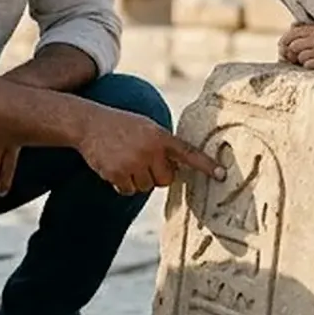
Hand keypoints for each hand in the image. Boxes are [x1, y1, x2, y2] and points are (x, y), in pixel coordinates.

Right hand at [77, 110, 225, 195]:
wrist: (90, 123)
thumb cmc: (123, 126)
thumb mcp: (148, 128)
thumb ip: (163, 146)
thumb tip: (176, 171)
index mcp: (161, 136)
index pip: (189, 153)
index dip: (206, 165)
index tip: (223, 175)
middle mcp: (150, 150)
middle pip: (166, 180)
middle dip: (157, 175)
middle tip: (143, 161)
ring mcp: (133, 162)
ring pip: (146, 187)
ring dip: (137, 180)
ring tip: (126, 160)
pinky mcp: (116, 173)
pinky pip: (128, 191)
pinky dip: (122, 184)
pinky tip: (115, 167)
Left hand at [279, 23, 313, 69]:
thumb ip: (310, 29)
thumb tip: (291, 27)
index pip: (292, 33)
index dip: (285, 41)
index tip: (284, 47)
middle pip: (292, 45)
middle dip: (291, 53)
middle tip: (293, 58)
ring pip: (299, 56)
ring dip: (302, 60)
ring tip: (313, 59)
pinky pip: (307, 65)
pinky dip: (310, 66)